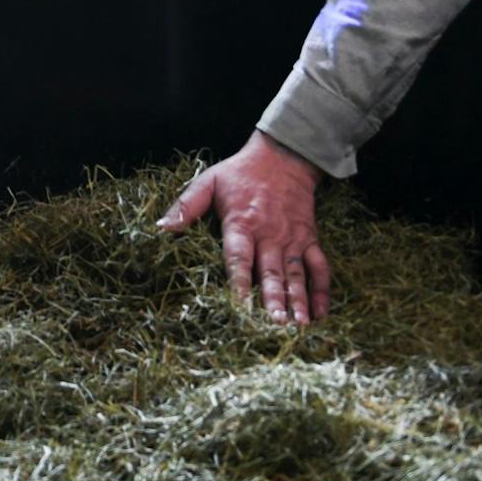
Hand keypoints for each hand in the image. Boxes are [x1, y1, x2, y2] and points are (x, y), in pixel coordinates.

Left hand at [157, 130, 330, 326]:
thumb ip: (186, 205)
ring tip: (298, 327)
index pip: (239, 258)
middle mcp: (269, 234)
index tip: (238, 309)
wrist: (285, 154)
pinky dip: (321, 289)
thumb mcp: (209, 181)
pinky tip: (321, 312)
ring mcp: (292, 238)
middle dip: (272, 300)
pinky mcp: (308, 237)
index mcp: (242, 223)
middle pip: (270, 272)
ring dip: (297, 300)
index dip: (237, 283)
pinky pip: (318, 265)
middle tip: (275, 326)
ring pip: (295, 273)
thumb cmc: (242, 172)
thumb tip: (160, 228)